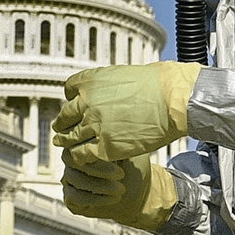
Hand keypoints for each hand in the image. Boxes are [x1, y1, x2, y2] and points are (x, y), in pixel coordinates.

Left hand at [52, 62, 198, 162]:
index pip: (69, 90)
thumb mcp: (123, 75)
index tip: (76, 104)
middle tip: (62, 128)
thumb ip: (107, 85)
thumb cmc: (156, 84)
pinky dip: (79, 157)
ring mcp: (94, 125)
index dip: (72, 98)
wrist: (172, 100)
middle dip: (63, 122)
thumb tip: (105, 90)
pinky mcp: (105, 147)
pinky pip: (82, 155)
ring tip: (64, 145)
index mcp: (90, 82)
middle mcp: (86, 102)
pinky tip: (81, 159)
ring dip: (66, 141)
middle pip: (65, 115)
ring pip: (69, 137)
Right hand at [61, 152, 176, 231]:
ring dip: (100, 186)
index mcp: (83, 143)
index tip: (117, 158)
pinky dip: (94, 198)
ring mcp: (70, 178)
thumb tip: (114, 131)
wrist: (139, 195)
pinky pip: (74, 197)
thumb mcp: (129, 151)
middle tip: (121, 174)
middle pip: (72, 159)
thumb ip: (117, 141)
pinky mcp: (70, 198)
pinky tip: (112, 198)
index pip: (77, 141)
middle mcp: (73, 159)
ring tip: (121, 189)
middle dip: (98, 168)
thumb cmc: (133, 169)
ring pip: (75, 179)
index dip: (94, 149)